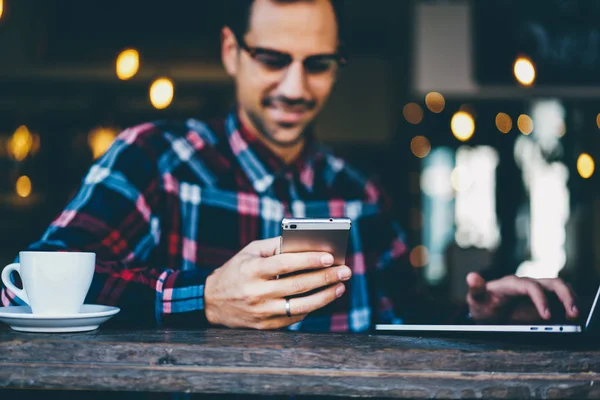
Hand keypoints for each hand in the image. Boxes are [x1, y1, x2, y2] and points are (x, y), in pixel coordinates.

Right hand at [204, 237, 351, 329]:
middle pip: (297, 285)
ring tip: (340, 286)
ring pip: (300, 305)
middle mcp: (256, 292)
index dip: (308, 260)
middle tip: (345, 271)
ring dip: (325, 296)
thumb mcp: (250, 252)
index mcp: (252, 270)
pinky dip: (311, 307)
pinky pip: (294, 317)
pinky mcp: (265, 326)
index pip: (284, 263)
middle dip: (325, 277)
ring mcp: (261, 312)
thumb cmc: (236, 271)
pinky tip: (324, 297)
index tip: (330, 256)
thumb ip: (275, 246)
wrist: (211, 302)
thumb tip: (305, 242)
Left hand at [466, 272, 578, 323]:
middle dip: (564, 296)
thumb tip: (471, 276)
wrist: (487, 309)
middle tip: (573, 315)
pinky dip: (568, 306)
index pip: (529, 286)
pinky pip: (560, 300)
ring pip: (559, 288)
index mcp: (511, 284)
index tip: (547, 316)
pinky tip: (572, 320)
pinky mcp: (544, 301)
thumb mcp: (476, 299)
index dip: (540, 298)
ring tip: (576, 317)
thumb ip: (475, 289)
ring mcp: (538, 292)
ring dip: (570, 299)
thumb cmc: (482, 303)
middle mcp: (527, 285)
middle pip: (551, 283)